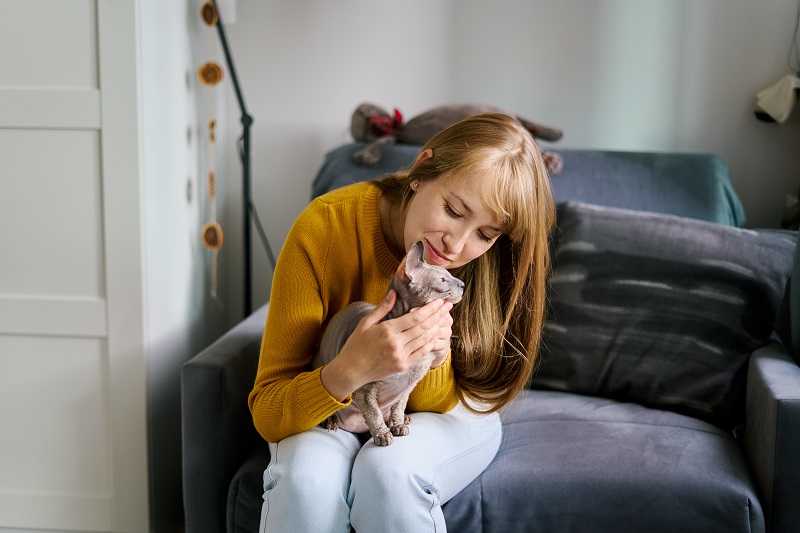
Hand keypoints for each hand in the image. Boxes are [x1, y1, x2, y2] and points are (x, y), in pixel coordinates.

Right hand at [320, 290, 452, 400]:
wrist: (351, 370)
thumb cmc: (356, 345)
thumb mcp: (366, 322)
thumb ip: (382, 308)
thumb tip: (395, 293)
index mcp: (387, 330)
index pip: (415, 317)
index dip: (430, 309)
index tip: (439, 301)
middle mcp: (396, 343)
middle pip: (424, 327)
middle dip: (438, 315)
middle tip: (448, 306)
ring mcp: (401, 356)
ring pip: (425, 339)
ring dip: (438, 327)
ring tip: (446, 318)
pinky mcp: (403, 366)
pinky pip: (422, 352)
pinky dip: (431, 342)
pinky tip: (437, 334)